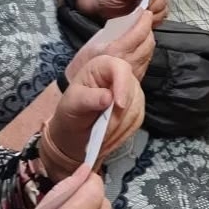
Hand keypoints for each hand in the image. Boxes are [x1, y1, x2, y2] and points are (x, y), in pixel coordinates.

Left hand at [48, 55, 145, 170]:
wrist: (75, 127)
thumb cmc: (72, 109)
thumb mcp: (72, 103)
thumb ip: (88, 98)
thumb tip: (108, 98)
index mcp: (104, 66)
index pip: (121, 69)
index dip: (123, 85)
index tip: (119, 105)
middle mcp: (122, 76)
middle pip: (131, 94)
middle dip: (116, 118)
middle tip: (101, 135)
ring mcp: (132, 92)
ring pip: (135, 111)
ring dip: (118, 130)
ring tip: (102, 142)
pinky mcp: (137, 108)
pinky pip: (136, 122)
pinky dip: (123, 134)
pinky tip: (109, 141)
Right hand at [67, 9, 155, 84]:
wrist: (83, 90)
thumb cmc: (85, 64)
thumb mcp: (95, 42)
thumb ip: (113, 32)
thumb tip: (127, 20)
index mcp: (117, 50)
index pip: (140, 32)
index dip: (145, 20)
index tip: (145, 13)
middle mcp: (128, 61)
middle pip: (148, 41)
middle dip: (148, 29)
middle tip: (143, 21)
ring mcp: (135, 72)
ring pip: (149, 52)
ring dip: (148, 40)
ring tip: (142, 33)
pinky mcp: (137, 78)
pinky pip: (146, 62)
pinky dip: (146, 52)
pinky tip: (139, 47)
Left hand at [73, 0, 167, 25]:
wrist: (98, 4)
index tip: (144, 5)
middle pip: (163, 0)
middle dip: (154, 9)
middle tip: (140, 14)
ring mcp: (153, 3)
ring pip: (163, 11)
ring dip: (154, 18)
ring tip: (138, 20)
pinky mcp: (151, 15)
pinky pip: (159, 20)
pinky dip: (152, 24)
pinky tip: (140, 24)